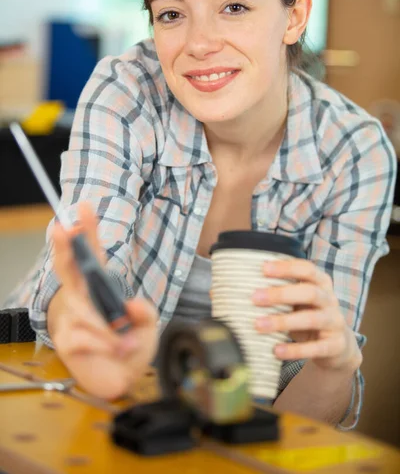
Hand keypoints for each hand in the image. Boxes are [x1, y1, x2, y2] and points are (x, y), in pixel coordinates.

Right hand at [49, 202, 157, 399]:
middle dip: (65, 247)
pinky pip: (84, 335)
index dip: (88, 231)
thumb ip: (146, 313)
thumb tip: (132, 305)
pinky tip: (116, 350)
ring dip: (110, 328)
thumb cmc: (130, 347)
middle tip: (63, 227)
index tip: (85, 208)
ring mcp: (71, 318)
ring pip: (85, 311)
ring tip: (127, 341)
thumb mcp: (148, 326)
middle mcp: (81, 298)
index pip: (92, 254)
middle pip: (67, 268)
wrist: (122, 380)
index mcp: (99, 286)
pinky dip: (105, 344)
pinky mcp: (66, 340)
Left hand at [252, 259, 361, 371]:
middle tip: (254, 297)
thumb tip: (239, 284)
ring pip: (311, 319)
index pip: (307, 269)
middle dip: (280, 294)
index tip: (263, 268)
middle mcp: (330, 300)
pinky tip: (276, 350)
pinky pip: (316, 348)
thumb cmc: (308, 315)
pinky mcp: (335, 346)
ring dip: (283, 321)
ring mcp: (335, 323)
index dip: (286, 267)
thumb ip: (280, 291)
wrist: (338, 346)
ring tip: (259, 325)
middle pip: (309, 292)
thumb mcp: (299, 301)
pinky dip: (295, 350)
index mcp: (321, 283)